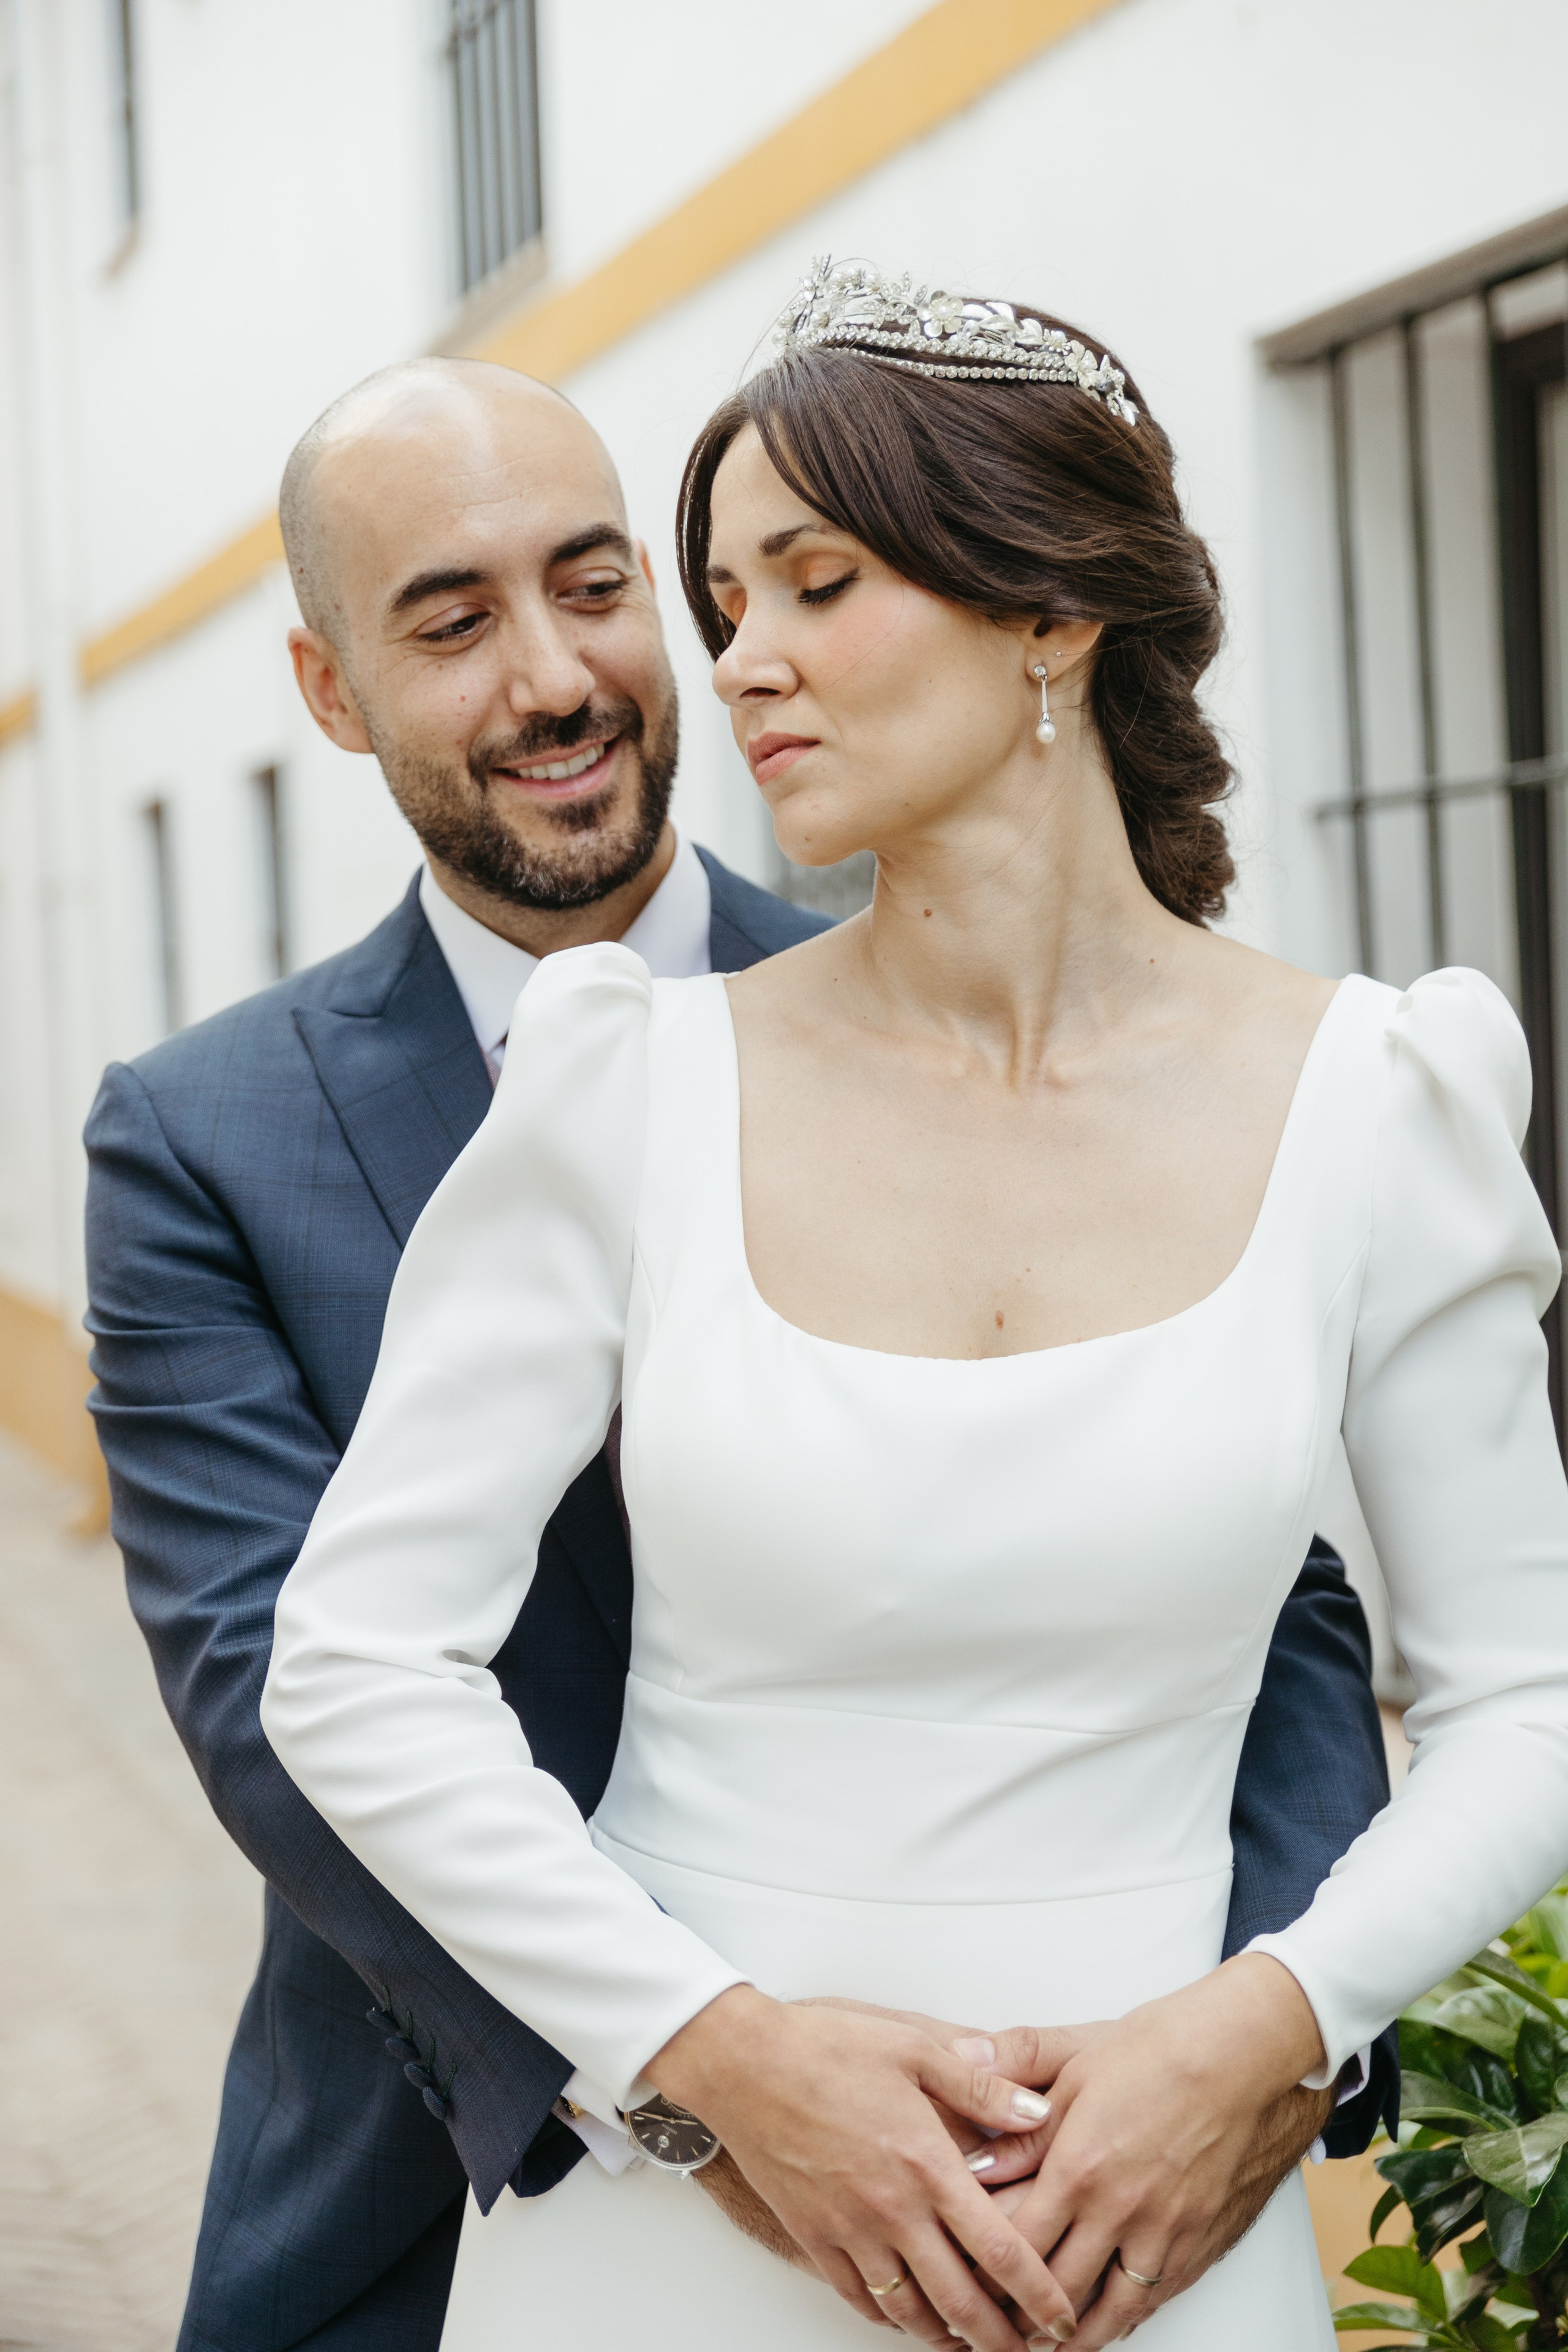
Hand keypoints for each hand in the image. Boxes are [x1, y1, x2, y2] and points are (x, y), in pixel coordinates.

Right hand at [651, 1985, 1078, 2348]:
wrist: (743, 2063)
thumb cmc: (826, 2046)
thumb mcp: (914, 2047)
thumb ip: (981, 2088)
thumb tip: (1038, 2114)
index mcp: (925, 2163)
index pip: (997, 2248)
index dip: (1036, 2292)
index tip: (1061, 2314)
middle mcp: (892, 2209)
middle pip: (958, 2300)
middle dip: (1000, 2338)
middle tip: (1028, 2351)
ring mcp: (849, 2230)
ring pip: (909, 2311)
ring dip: (947, 2337)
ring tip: (973, 2345)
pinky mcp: (813, 2237)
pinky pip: (859, 2297)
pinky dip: (889, 2318)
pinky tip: (907, 2317)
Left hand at [991, 1956, 1327, 2345]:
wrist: (1238, 2055)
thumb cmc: (1157, 2050)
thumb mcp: (1072, 2067)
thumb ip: (1019, 2119)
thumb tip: (972, 2159)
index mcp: (1079, 2167)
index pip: (1019, 2245)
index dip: (988, 2272)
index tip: (968, 2282)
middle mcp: (1119, 2210)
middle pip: (1059, 2288)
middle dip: (1023, 2316)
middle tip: (998, 2328)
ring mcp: (1163, 2231)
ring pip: (1111, 2310)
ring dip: (1075, 2336)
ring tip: (1048, 2346)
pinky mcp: (1198, 2239)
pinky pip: (1156, 2298)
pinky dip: (1127, 2318)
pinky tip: (1110, 2323)